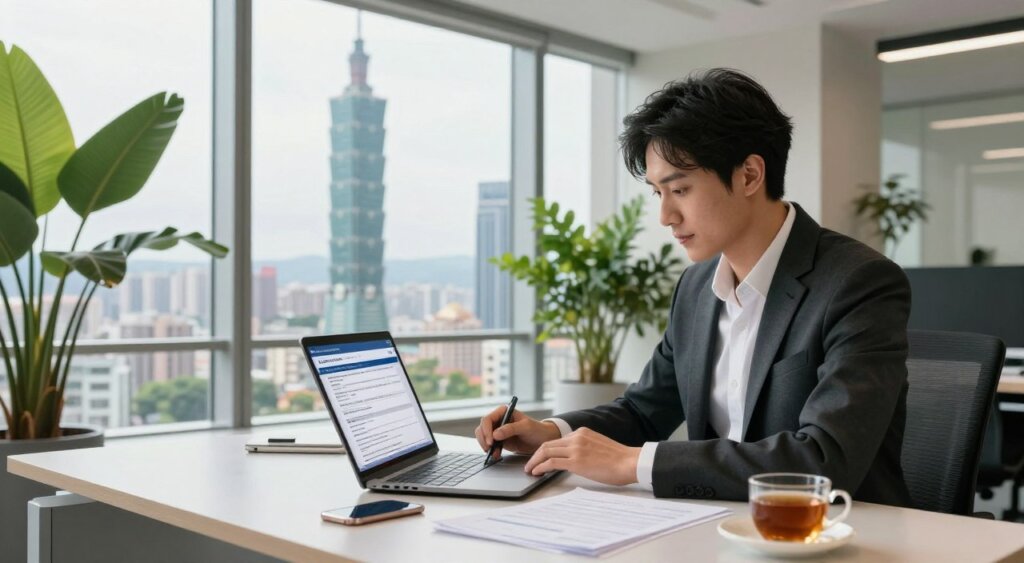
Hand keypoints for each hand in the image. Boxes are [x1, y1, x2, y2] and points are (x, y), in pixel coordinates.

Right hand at [474, 407, 560, 461]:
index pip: (488, 419)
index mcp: (503, 411)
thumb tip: (495, 434)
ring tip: (493, 454)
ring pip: (483, 436)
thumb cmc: (537, 429)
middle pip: (482, 428)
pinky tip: (496, 455)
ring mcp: (498, 430)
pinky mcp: (499, 440)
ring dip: (485, 445)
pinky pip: (490, 445)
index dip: (486, 430)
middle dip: (483, 439)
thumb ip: (510, 429)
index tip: (491, 441)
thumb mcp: (525, 427)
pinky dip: (490, 450)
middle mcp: (499, 419)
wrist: (542, 440)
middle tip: (489, 449)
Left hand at [524, 427, 640, 485]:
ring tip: (530, 470)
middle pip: (547, 444)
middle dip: (535, 455)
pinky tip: (536, 473)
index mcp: (582, 432)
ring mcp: (575, 448)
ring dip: (535, 462)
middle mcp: (576, 437)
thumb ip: (584, 447)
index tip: (539, 458)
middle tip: (529, 464)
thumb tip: (574, 458)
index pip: (557, 440)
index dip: (545, 450)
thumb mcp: (598, 446)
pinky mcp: (576, 461)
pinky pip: (551, 462)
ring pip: (546, 452)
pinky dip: (540, 467)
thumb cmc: (619, 459)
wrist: (629, 462)